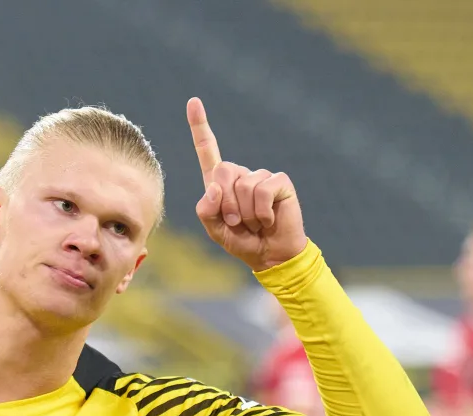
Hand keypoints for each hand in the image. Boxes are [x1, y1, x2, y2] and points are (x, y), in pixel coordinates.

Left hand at [187, 97, 306, 271]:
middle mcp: (241, 175)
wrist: (271, 256)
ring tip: (255, 224)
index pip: (208, 150)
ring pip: (243, 186)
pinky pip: (263, 191)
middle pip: (223, 171)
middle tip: (237, 222)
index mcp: (221, 183)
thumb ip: (207, 210)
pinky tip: (268, 220)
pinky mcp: (279, 182)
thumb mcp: (215, 230)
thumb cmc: (243, 241)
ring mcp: (261, 176)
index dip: (199, 127)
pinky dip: (262, 212)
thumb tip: (215, 187)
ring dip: (245, 213)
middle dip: (226, 204)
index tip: (193, 102)